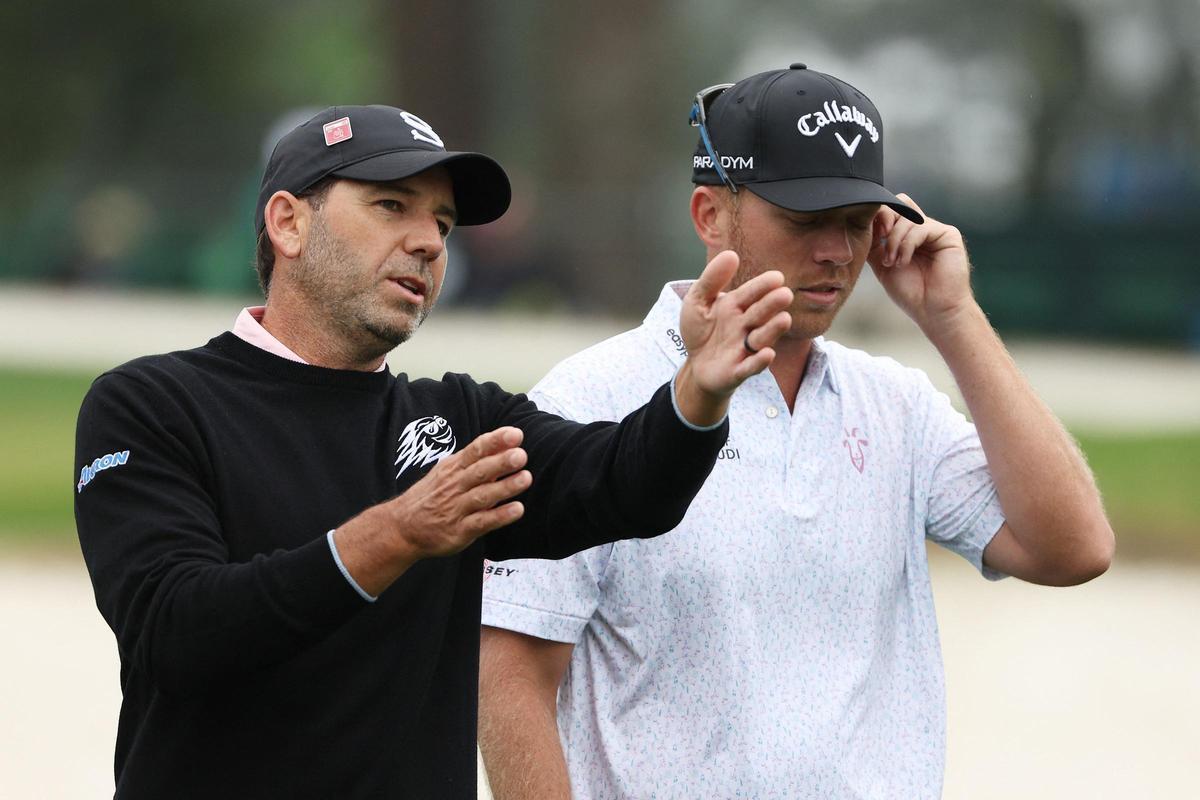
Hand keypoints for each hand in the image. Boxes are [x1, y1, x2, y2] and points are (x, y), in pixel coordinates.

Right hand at [389, 426, 530, 557]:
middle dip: (501, 462)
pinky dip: (500, 516)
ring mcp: (456, 508)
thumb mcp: (448, 472)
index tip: (515, 434)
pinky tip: (517, 509)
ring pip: (482, 495)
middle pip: (479, 471)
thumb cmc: (433, 495)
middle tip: (521, 455)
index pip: (476, 450)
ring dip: (504, 487)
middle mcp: (455, 486)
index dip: (495, 441)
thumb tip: (507, 443)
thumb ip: (477, 460)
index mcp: (453, 468)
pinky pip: (482, 522)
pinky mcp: (460, 531)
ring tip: (525, 478)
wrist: (402, 527)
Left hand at [674, 250, 792, 425]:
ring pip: (761, 338)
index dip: (763, 286)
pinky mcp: (738, 370)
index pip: (752, 293)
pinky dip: (759, 362)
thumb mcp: (697, 302)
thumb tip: (731, 254)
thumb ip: (712, 280)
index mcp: (736, 306)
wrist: (695, 365)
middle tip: (785, 295)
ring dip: (772, 330)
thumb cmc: (701, 331)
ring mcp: (744, 348)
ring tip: (783, 320)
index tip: (777, 277)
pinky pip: (750, 366)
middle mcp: (745, 326)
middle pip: (761, 314)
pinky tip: (767, 354)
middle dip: (772, 305)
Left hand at [868, 194, 977, 331]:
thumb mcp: (883, 265)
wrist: (933, 311)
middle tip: (879, 240)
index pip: (891, 210)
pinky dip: (906, 245)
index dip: (877, 217)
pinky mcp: (948, 235)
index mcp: (907, 235)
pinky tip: (903, 262)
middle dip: (884, 220)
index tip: (869, 236)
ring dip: (893, 240)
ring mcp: (935, 231)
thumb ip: (874, 244)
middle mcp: (922, 229)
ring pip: (908, 217)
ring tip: (891, 263)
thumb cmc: (911, 293)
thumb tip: (862, 224)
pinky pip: (921, 227)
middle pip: (900, 205)